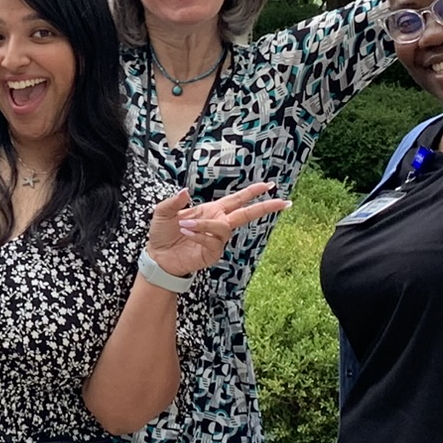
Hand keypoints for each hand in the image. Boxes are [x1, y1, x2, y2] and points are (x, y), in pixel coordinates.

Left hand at [146, 182, 287, 277]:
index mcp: (211, 211)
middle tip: (283, 202)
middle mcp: (218, 223)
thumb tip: (186, 191)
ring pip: (224, 227)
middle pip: (246, 214)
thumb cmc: (163, 233)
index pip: (236, 200)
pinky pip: (213, 242)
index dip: (252, 192)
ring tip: (185, 224)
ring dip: (205, 224)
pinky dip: (200, 236)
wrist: (158, 256)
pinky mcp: (213, 253)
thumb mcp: (163, 212)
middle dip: (264, 207)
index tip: (269, 185)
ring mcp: (217, 239)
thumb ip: (174, 201)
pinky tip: (187, 233)